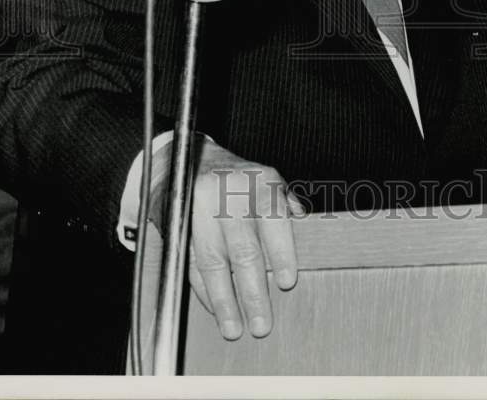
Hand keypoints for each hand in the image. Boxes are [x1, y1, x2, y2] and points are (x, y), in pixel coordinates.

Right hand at [187, 138, 304, 339]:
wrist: (189, 158)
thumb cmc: (238, 177)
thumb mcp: (267, 180)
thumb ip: (286, 206)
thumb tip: (306, 229)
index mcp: (260, 181)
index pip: (275, 220)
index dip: (281, 254)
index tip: (286, 283)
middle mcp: (230, 192)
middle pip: (243, 248)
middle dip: (253, 291)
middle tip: (261, 323)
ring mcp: (201, 207)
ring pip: (214, 261)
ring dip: (224, 299)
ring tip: (234, 327)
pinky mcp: (179, 222)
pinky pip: (193, 261)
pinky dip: (204, 289)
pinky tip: (215, 307)